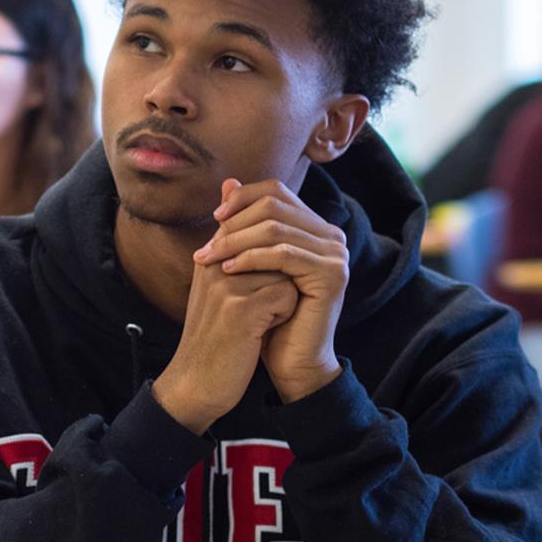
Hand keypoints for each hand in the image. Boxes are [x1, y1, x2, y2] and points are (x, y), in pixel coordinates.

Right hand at [153, 233, 298, 433]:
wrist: (195, 383)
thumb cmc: (215, 338)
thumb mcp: (219, 293)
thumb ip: (237, 261)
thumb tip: (268, 234)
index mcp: (209, 257)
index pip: (254, 227)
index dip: (272, 254)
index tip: (265, 287)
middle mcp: (214, 264)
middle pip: (275, 249)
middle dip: (280, 278)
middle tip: (262, 308)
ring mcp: (225, 284)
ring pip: (285, 271)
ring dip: (283, 297)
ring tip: (260, 320)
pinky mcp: (240, 308)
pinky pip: (287, 295)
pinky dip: (284, 315)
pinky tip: (262, 332)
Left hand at [194, 178, 346, 402]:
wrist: (290, 360)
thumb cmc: (268, 313)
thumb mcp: (250, 262)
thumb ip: (243, 224)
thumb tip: (228, 181)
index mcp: (314, 227)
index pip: (275, 192)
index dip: (242, 198)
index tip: (214, 217)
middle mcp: (330, 235)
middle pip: (274, 205)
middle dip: (233, 222)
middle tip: (204, 245)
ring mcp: (336, 254)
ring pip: (275, 229)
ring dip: (234, 241)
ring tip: (207, 259)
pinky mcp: (333, 275)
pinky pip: (284, 255)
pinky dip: (251, 258)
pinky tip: (227, 270)